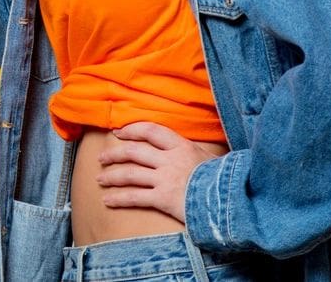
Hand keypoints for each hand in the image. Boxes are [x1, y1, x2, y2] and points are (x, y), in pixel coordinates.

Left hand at [95, 122, 219, 223]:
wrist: (230, 200)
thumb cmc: (223, 179)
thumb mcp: (210, 158)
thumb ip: (195, 152)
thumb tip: (191, 148)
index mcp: (181, 146)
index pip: (151, 131)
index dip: (132, 129)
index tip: (119, 132)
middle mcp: (169, 160)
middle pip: (134, 152)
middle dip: (115, 154)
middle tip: (103, 158)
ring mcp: (164, 179)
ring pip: (130, 174)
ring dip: (112, 176)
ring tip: (100, 179)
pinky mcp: (162, 199)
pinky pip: (134, 197)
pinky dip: (118, 198)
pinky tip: (107, 200)